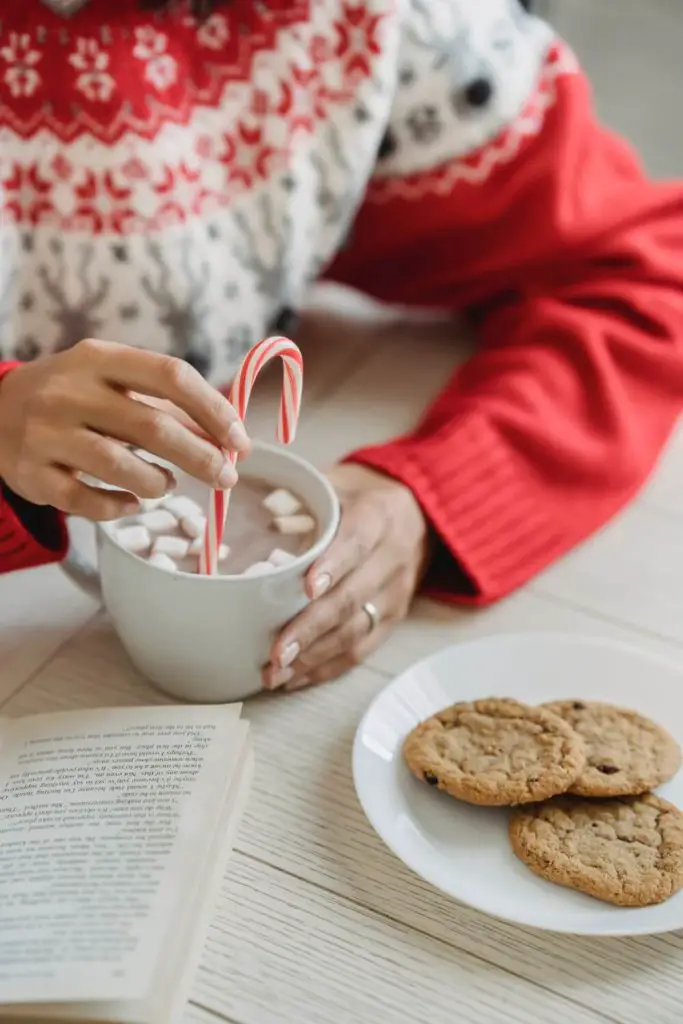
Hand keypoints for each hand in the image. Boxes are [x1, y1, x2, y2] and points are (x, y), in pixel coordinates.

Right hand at [0, 340, 249, 520]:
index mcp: (99, 359)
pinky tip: (132, 503)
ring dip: (159, 484)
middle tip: (225, 477)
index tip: (240, 441)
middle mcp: (69, 392)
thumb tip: (227, 439)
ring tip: (168, 485)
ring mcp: (46, 434)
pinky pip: (89, 501)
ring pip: (121, 466)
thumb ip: (165, 404)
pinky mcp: (32, 475)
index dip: (213, 411)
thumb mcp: (112, 382)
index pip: (171, 376)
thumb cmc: (75, 398)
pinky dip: (121, 507)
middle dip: (200, 457)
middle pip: (152, 426)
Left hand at [264, 464, 430, 692]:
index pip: (356, 543)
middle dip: (312, 628)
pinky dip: (327, 667)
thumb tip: (254, 512)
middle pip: (353, 597)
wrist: (419, 514)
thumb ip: (303, 497)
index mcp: (378, 516)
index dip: (333, 566)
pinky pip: (362, 649)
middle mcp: (392, 557)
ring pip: (357, 631)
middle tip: (278, 651)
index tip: (307, 589)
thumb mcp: (339, 483)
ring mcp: (396, 592)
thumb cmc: (362, 498)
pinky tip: (296, 678)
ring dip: (315, 656)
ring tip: (277, 673)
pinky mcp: (393, 618)